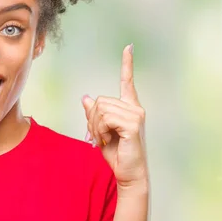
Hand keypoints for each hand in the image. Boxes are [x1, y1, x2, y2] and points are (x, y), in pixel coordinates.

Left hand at [82, 44, 147, 192]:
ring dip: (96, 127)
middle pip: (100, 101)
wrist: (128, 173)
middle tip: (99, 136)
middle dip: (92, 120)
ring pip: (100, 109)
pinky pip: (106, 118)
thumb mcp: (100, 132)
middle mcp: (134, 108)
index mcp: (129, 107)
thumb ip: (94, 115)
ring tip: (105, 139)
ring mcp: (135, 115)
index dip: (127, 64)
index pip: (127, 81)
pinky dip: (101, 131)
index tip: (128, 47)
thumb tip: (86, 98)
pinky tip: (109, 140)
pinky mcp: (133, 124)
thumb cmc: (117, 154)